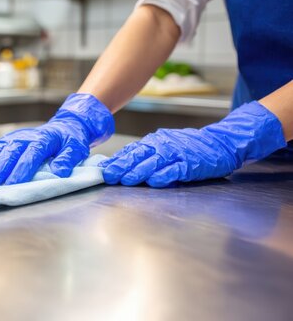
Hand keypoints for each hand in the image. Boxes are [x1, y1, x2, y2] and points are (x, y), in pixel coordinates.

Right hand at [0, 93, 114, 187]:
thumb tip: (60, 171)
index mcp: (42, 140)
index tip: (12, 184)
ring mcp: (12, 139)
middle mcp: (23, 138)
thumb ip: (68, 159)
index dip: (21, 169)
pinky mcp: (4, 142)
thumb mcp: (76, 148)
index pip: (30, 155)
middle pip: (8, 154)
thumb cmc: (70, 141)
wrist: (64, 126)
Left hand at [100, 101, 285, 187]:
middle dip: (122, 166)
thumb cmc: (189, 147)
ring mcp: (177, 154)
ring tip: (126, 180)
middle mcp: (162, 145)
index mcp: (154, 141)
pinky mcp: (190, 164)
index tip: (102, 170)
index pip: (131, 151)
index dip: (116, 161)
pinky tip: (155, 181)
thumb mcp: (164, 146)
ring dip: (139, 171)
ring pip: (154, 162)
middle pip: (138, 156)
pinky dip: (165, 175)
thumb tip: (120, 164)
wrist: (220, 142)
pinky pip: (175, 170)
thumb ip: (144, 154)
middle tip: (109, 175)